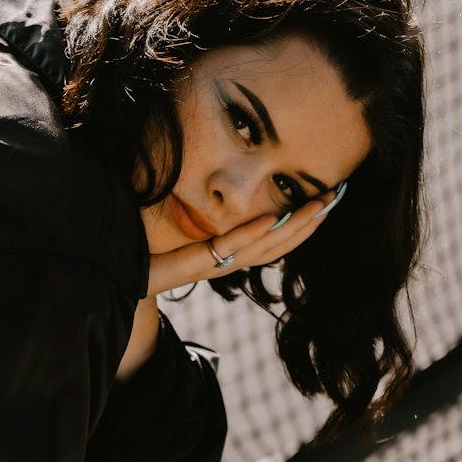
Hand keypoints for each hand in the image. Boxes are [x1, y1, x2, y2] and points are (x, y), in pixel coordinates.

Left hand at [146, 184, 345, 296]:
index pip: (277, 241)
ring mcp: (215, 267)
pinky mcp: (196, 265)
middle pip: (280, 245)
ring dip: (293, 226)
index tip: (327, 200)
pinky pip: (230, 248)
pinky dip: (252, 234)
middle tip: (336, 198)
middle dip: (311, 222)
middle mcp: (229, 263)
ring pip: (264, 247)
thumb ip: (212, 214)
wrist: (125, 276)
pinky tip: (272, 218)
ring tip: (317, 204)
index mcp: (231, 255)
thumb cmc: (155, 251)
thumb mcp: (189, 227)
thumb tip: (229, 186)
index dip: (304, 223)